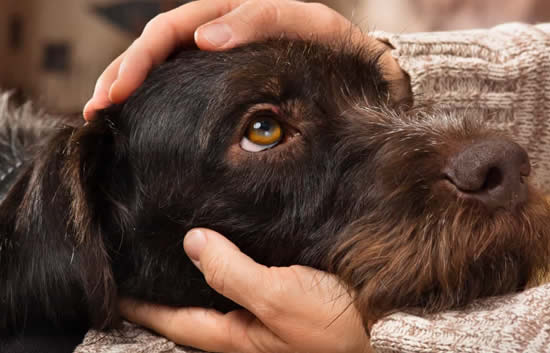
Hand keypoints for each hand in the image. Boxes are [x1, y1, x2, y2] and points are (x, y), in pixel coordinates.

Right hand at [83, 0, 405, 119]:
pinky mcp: (223, 82)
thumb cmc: (340, 52)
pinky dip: (153, 97)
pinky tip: (134, 115)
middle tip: (100, 105)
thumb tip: (205, 39)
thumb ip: (264, 21)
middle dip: (126, 71)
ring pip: (163, 63)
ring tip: (101, 111)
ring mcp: (220, 57)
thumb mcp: (311, 28)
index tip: (125, 89)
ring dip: (128, 83)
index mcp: (237, 15)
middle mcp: (221, 31)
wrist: (362, 73)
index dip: (148, 55)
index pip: (178, 26)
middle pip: (159, 43)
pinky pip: (180, 83)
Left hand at [119, 229, 373, 352]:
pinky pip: (243, 277)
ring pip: (216, 289)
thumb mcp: (276, 299)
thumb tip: (193, 242)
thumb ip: (232, 273)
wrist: (380, 322)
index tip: (112, 283)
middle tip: (139, 255)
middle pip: (190, 305)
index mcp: (233, 334)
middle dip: (163, 285)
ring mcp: (262, 312)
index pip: (172, 318)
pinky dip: (227, 261)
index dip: (140, 304)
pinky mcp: (282, 296)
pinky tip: (228, 241)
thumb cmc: (330, 323)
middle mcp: (242, 326)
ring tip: (174, 243)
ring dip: (195, 270)